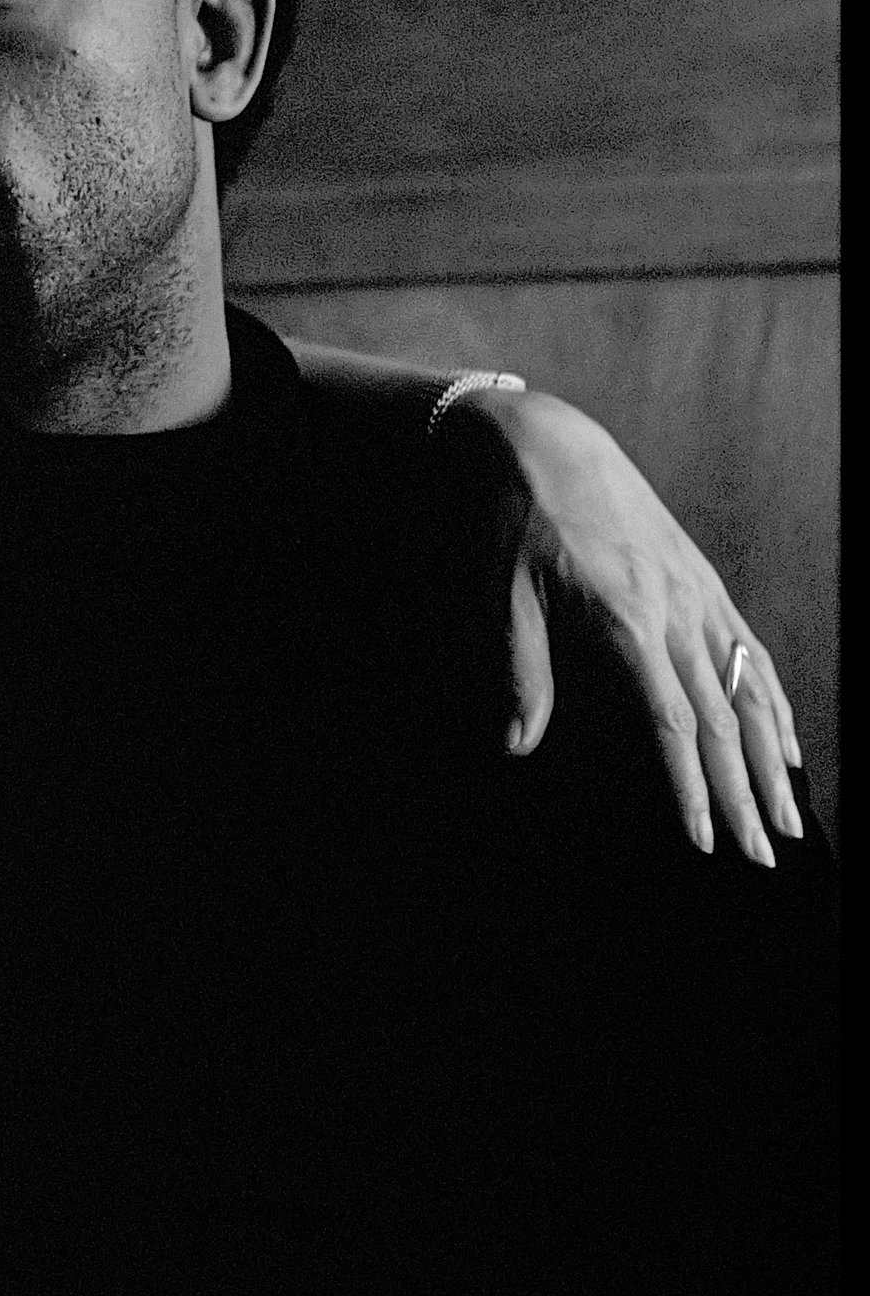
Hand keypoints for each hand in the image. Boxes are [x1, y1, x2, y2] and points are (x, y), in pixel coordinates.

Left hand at [454, 386, 803, 866]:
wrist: (550, 442)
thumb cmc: (519, 518)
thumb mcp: (505, 593)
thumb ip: (521, 670)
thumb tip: (516, 744)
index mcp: (627, 620)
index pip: (674, 720)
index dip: (692, 784)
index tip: (705, 838)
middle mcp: (675, 611)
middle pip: (722, 718)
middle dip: (745, 793)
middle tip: (764, 853)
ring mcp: (697, 595)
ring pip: (749, 689)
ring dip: (771, 758)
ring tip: (790, 817)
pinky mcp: (702, 582)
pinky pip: (750, 650)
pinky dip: (773, 700)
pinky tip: (785, 741)